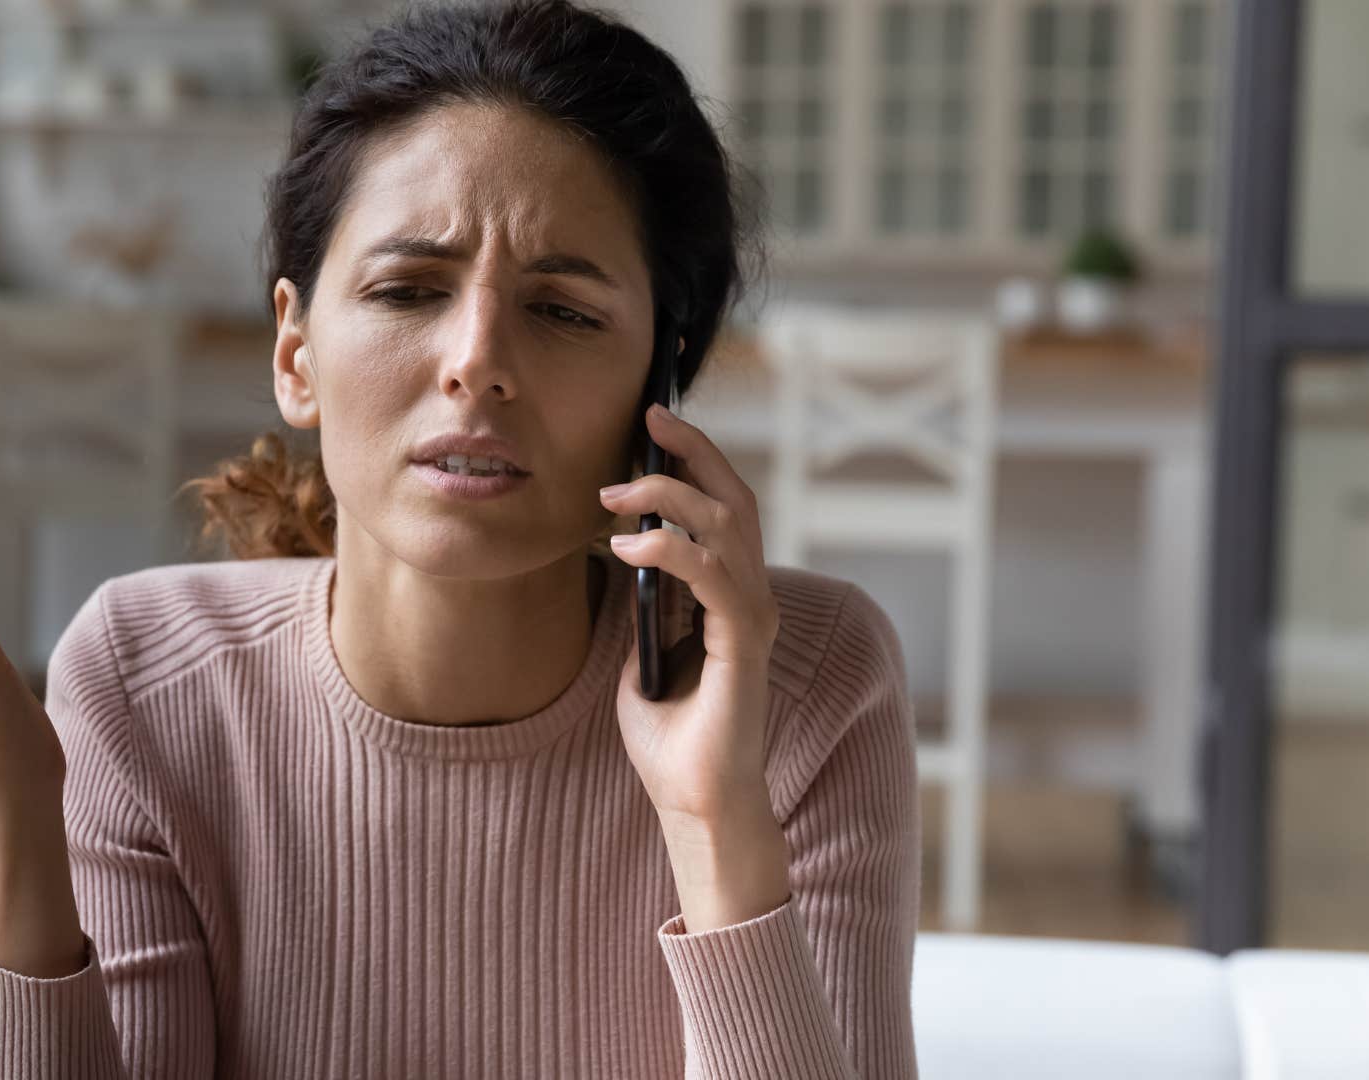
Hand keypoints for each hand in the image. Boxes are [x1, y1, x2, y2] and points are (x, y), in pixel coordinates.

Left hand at [598, 403, 781, 826]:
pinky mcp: (743, 646)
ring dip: (670, 497)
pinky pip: (713, 577)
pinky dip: (670, 551)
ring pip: (728, 527)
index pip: (723, 510)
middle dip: (694, 452)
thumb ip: (642, 609)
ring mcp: (753, 620)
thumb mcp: (641, 656)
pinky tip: (628, 547)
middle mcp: (751, 599)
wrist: (695, 803)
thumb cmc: (671, 740)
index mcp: (731, 598)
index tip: (653, 424)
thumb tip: (619, 561)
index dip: (695, 461)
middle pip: (736, 500)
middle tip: (651, 417)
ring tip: (615, 492)